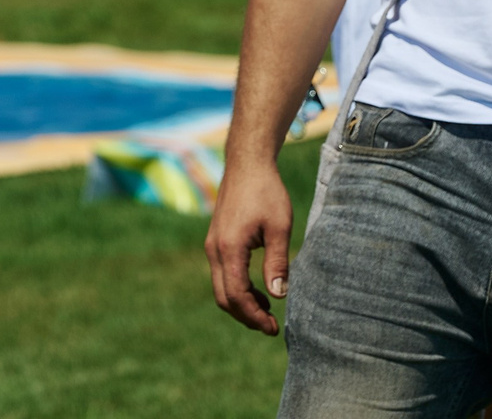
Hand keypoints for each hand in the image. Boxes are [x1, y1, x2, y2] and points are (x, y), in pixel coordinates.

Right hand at [204, 159, 294, 333]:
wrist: (247, 164)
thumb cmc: (266, 192)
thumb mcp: (279, 227)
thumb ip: (277, 262)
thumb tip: (279, 296)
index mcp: (229, 248)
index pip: (237, 295)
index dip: (254, 316)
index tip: (274, 327)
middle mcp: (214, 250)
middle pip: (224, 297)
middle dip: (246, 316)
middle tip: (271, 326)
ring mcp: (212, 245)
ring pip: (220, 287)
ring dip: (242, 304)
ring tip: (268, 310)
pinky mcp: (216, 241)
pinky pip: (222, 274)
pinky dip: (237, 289)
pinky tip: (259, 290)